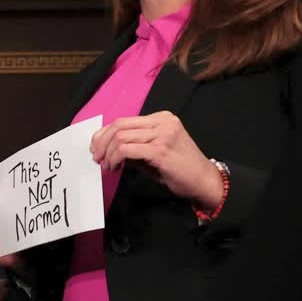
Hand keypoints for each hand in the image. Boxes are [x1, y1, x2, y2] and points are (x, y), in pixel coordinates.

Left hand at [90, 111, 223, 208]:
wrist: (205, 182)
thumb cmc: (181, 169)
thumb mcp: (155, 151)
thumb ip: (134, 145)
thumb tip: (107, 148)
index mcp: (161, 118)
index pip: (124, 120)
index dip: (104, 133)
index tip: (96, 147)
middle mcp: (162, 122)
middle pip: (119, 125)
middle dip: (102, 142)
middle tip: (97, 157)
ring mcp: (162, 134)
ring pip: (121, 137)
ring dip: (108, 153)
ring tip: (107, 165)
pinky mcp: (160, 150)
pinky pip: (127, 149)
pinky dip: (115, 158)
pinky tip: (115, 167)